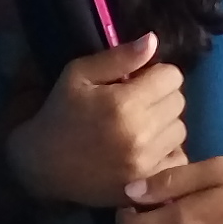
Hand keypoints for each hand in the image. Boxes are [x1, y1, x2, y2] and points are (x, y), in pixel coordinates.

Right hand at [6, 36, 185, 208]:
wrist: (42, 166)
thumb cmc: (60, 114)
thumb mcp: (78, 75)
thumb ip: (119, 57)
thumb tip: (154, 40)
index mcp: (124, 103)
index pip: (172, 76)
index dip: (155, 74)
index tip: (137, 82)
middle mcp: (141, 133)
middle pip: (179, 102)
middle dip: (160, 98)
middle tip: (136, 104)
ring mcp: (146, 162)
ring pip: (180, 130)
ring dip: (164, 125)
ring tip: (138, 127)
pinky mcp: (148, 182)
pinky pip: (178, 159)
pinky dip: (166, 153)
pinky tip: (144, 150)